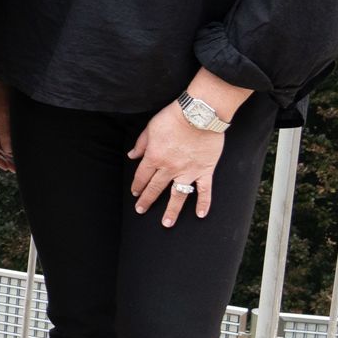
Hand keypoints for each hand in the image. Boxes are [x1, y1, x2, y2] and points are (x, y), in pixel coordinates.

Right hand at [0, 75, 14, 171]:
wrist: (3, 77)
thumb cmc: (0, 94)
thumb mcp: (4, 116)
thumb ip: (6, 135)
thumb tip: (9, 151)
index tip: (6, 167)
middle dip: (2, 157)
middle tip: (15, 167)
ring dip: (5, 150)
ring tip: (16, 160)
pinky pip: (0, 134)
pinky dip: (7, 142)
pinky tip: (15, 148)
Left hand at [128, 102, 223, 225]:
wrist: (199, 114)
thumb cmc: (173, 117)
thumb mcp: (150, 128)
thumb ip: (141, 144)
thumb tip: (132, 156)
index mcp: (154, 157)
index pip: (142, 176)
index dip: (137, 186)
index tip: (135, 194)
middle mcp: (169, 168)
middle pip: (156, 188)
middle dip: (147, 200)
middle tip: (141, 210)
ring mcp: (188, 171)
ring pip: (178, 195)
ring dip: (172, 211)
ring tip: (166, 223)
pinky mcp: (205, 170)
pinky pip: (204, 190)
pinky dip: (203, 203)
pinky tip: (200, 215)